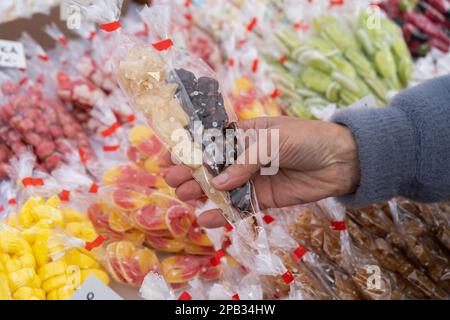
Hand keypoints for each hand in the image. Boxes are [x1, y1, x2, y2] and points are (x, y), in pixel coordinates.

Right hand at [165, 116, 359, 227]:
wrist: (340, 160)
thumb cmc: (305, 139)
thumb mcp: (272, 140)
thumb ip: (244, 160)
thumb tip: (217, 184)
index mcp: (243, 134)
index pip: (209, 142)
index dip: (188, 149)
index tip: (168, 158)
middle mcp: (243, 157)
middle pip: (210, 167)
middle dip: (190, 173)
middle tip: (172, 182)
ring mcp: (252, 178)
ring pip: (220, 188)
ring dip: (200, 193)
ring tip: (183, 198)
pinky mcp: (262, 198)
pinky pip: (238, 207)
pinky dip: (222, 214)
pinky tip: (205, 219)